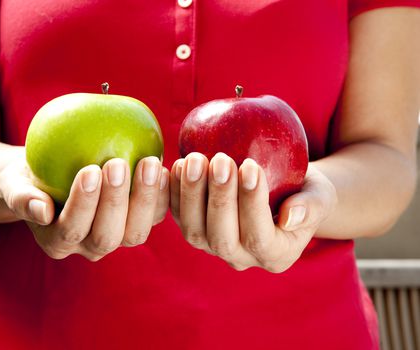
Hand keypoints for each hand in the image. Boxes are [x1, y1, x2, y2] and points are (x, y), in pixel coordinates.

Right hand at [0, 154, 168, 260]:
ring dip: (144, 198)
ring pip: (136, 232)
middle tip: (117, 163)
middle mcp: (89, 246)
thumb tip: (40, 211)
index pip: (71, 230)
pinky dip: (162, 195)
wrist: (51, 175)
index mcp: (58, 242)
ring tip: (148, 162)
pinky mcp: (137, 221)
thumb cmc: (29, 177)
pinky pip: (155, 215)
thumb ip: (21, 196)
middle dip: (114, 201)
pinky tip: (165, 168)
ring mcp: (116, 236)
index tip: (89, 170)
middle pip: (107, 236)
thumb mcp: (14, 182)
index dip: (83, 204)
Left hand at [170, 152, 336, 271]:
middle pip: (222, 238)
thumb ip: (312, 206)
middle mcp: (241, 258)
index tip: (251, 166)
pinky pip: (178, 216)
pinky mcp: (194, 228)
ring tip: (195, 159)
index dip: (252, 204)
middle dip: (219, 198)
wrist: (282, 190)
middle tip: (220, 160)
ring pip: (194, 231)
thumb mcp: (320, 194)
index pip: (260, 238)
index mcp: (276, 256)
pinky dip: (174, 192)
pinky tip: (177, 164)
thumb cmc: (305, 190)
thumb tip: (290, 217)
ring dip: (191, 194)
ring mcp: (213, 246)